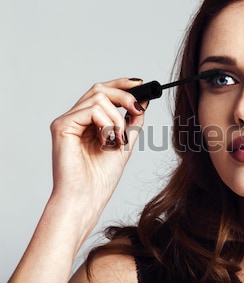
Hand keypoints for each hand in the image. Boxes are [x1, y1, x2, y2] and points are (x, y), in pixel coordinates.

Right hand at [49, 77, 146, 217]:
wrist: (86, 197)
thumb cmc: (100, 177)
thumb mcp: (124, 144)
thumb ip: (131, 123)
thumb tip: (141, 102)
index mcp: (88, 122)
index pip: (103, 93)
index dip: (122, 85)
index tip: (141, 84)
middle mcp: (76, 118)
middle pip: (100, 89)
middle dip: (124, 95)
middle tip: (138, 109)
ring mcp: (67, 121)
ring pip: (98, 97)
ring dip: (117, 118)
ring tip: (118, 139)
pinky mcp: (62, 126)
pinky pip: (91, 109)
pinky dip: (107, 123)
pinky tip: (107, 140)